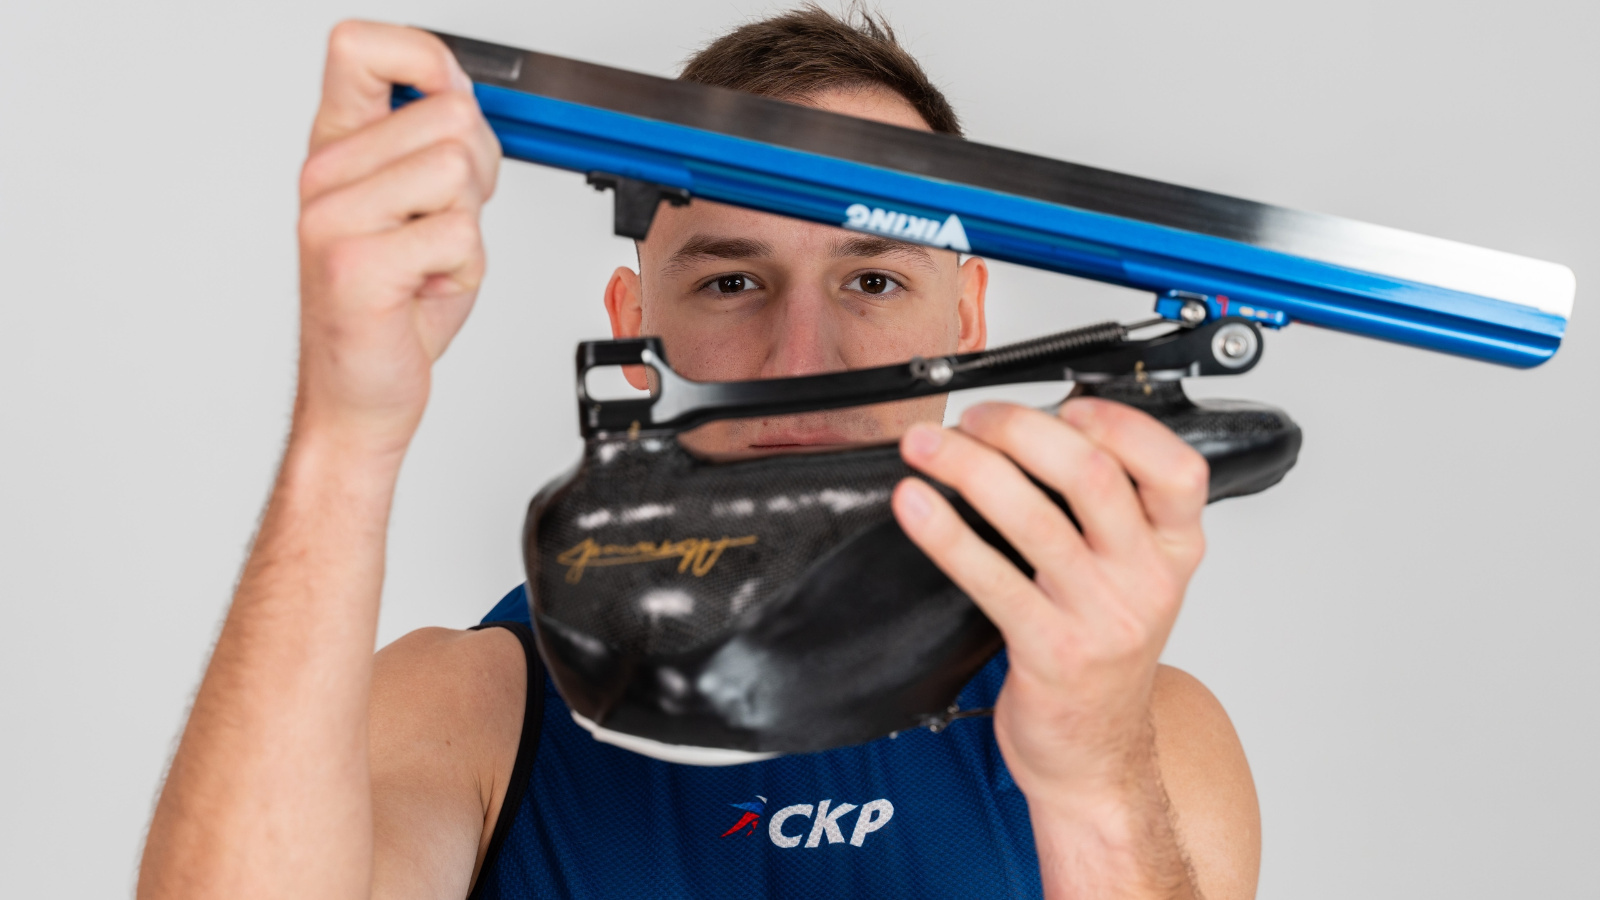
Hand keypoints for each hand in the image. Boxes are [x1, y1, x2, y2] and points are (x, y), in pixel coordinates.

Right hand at [295, 22, 499, 455]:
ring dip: (470, 225)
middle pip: (452, 116)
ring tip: (430, 259)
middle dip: (478, 173)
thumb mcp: (418, 206)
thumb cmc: (394, 305)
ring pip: (459, 170)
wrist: (361, 392)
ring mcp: (333, 217)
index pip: (361, 47)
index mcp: (335, 146)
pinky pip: (460, 235)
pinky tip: (425, 290)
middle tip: (443, 225)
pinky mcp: (357, 263)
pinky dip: (466, 271)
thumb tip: (465, 92)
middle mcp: (324, 173)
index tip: (449, 99)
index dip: (426, 59)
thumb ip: (435, 143)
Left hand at [892, 398, 1207, 810]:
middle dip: (1020, 429)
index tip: (1063, 404)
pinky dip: (945, 533)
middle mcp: (1146, 579)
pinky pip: (991, 578)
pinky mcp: (1050, 652)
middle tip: (973, 418)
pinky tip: (915, 506)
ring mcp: (1101, 618)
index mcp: (1174, 549)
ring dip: (969, 468)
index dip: (1119, 423)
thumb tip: (1034, 431)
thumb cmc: (1102, 652)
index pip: (1176, 467)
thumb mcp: (1131, 577)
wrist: (1094, 754)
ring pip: (1035, 518)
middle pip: (1093, 476)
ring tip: (926, 447)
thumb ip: (1107, 512)